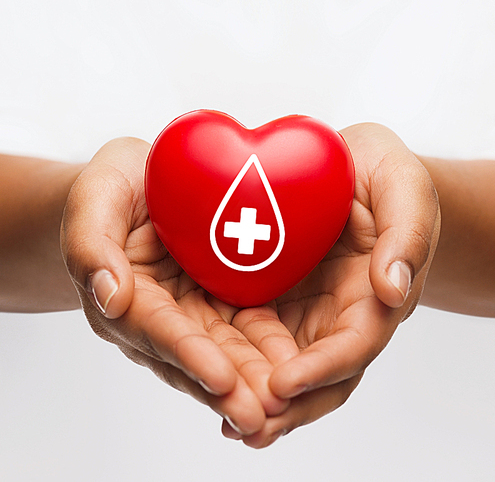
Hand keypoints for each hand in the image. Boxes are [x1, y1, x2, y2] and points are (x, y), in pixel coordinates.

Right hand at [61, 137, 290, 434]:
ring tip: (284, 407)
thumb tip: (109, 297)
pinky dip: (267, 353)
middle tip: (262, 416)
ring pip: (223, 353)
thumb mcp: (96, 198)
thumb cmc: (116, 187)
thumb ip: (92, 244)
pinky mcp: (218, 302)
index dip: (188, 354)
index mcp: (124, 297)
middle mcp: (159, 316)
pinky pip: (244, 330)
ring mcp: (191, 313)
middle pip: (194, 356)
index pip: (157, 329)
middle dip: (227, 388)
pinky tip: (295, 370)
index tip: (221, 378)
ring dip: (251, 382)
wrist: (142, 183)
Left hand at [222, 123, 440, 446]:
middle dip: (286, 406)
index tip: (283, 385)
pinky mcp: (273, 297)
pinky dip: (237, 361)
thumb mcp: (402, 187)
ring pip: (283, 365)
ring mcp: (304, 310)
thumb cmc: (381, 174)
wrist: (348, 167)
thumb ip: (407, 233)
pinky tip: (208, 373)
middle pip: (318, 375)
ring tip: (224, 419)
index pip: (354, 346)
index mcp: (374, 296)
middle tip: (245, 425)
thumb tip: (393, 289)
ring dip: (257, 395)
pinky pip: (254, 336)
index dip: (322, 369)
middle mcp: (339, 314)